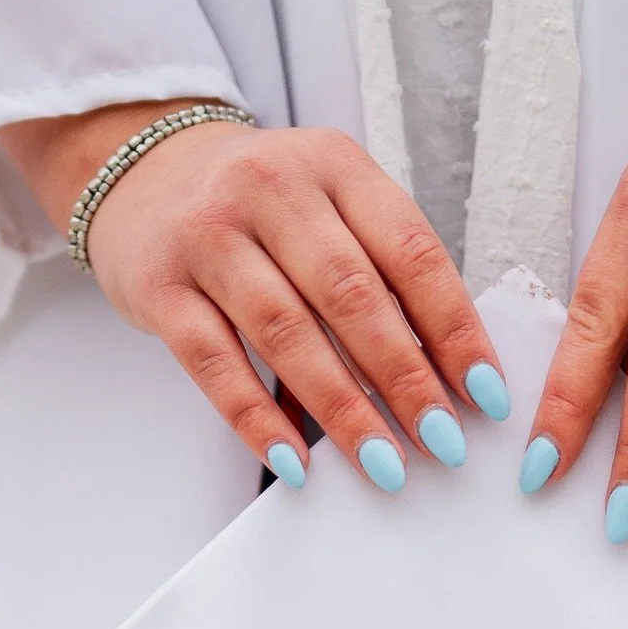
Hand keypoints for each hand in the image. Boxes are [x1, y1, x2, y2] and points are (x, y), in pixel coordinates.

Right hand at [0, 107, 510, 489]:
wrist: (141, 172)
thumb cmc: (260, 207)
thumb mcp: (329, 205)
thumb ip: (381, 271)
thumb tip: (448, 375)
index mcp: (334, 165)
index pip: (410, 251)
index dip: (454, 328)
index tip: (486, 394)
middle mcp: (271, 188)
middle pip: (351, 295)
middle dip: (405, 378)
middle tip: (443, 441)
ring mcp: (209, 236)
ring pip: (287, 332)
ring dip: (342, 409)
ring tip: (383, 464)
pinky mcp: (159, 286)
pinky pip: (215, 365)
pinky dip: (257, 419)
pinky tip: (294, 462)